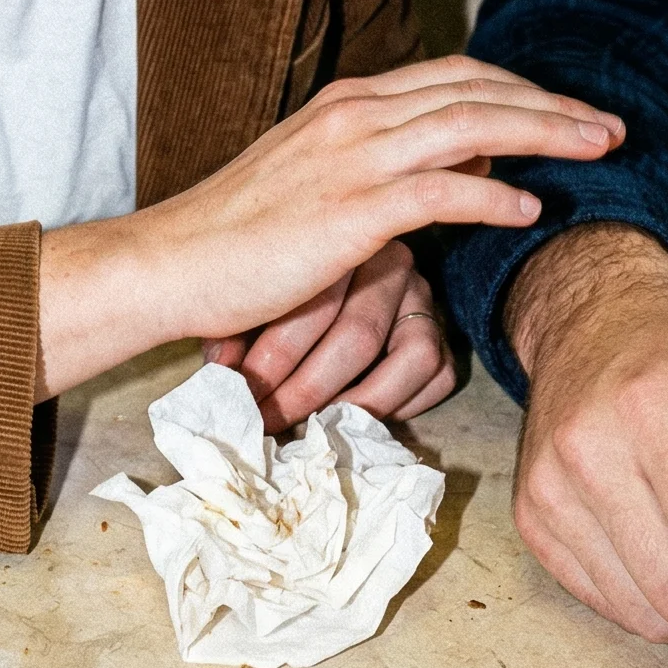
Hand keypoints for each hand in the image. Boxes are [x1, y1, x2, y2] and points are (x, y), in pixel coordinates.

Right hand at [38, 55, 622, 396]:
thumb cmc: (239, 235)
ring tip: (598, 150)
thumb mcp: (317, 180)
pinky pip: (442, 190)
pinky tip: (530, 208)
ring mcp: (353, 157)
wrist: (170, 261)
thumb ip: (387, 164)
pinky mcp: (350, 209)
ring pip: (473, 125)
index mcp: (350, 103)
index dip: (523, 88)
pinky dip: (493, 193)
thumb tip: (463, 160)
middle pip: (479, 89)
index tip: (571, 111)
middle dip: (552, 104)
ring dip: (546, 134)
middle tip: (611, 127)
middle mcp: (357, 115)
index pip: (457, 75)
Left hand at [202, 240, 454, 427]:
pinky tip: (362, 419)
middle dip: (308, 388)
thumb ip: (232, 330)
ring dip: (365, 401)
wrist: (284, 279)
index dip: (274, 360)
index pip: (313, 304)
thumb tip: (224, 376)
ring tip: (320, 426)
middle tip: (272, 419)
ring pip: (415, 354)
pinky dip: (406, 403)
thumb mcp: (242, 301)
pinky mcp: (443, 332)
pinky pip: (439, 373)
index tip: (243, 394)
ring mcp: (423, 296)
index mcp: (340, 240)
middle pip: (360, 335)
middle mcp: (391, 263)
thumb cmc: (257, 290)